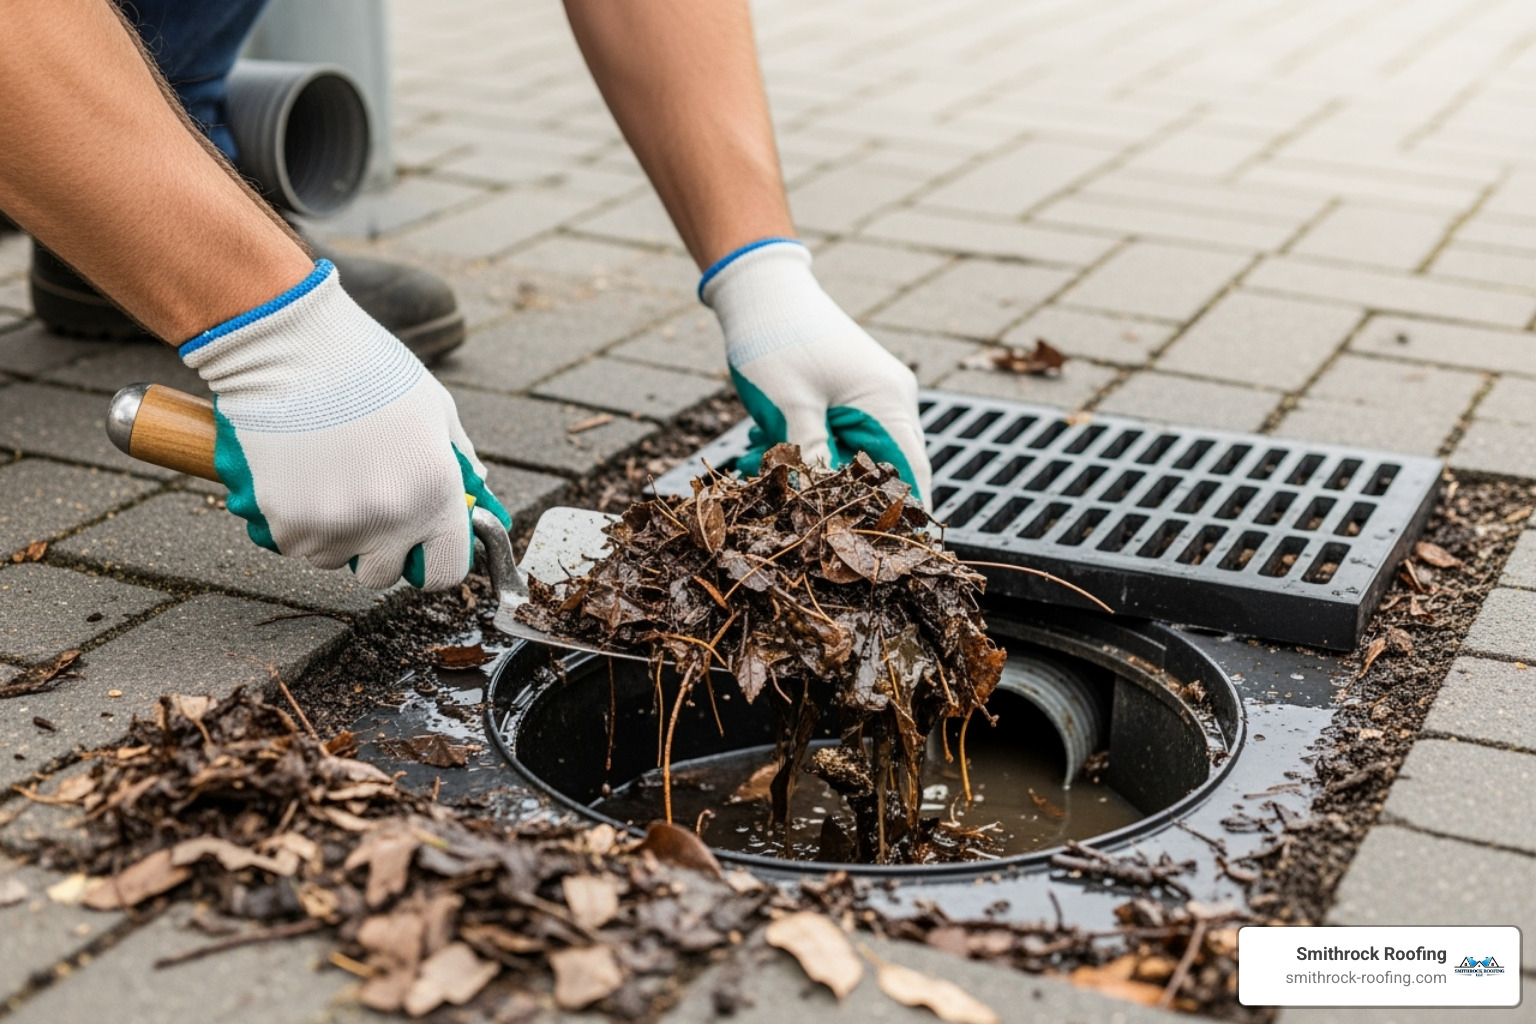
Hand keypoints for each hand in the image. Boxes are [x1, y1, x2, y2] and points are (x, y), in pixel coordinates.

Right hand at [181, 260, 507, 588]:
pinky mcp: (288, 521)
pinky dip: (295, 522)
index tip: (420, 547)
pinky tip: (300, 477)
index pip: (445, 572)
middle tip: (364, 505)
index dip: (432, 561)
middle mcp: (392, 517)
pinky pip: (295, 545)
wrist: (291, 347)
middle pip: (383, 575)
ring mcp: (337, 524)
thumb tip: (476, 492)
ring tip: (329, 479)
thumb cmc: (367, 368)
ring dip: (333, 534)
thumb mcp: (435, 408)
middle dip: (376, 550)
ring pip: (334, 561)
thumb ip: (458, 460)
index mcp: (437, 491)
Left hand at [702, 240, 930, 503]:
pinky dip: (803, 447)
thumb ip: (812, 461)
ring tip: (762, 461)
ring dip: (810, 469)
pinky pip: (832, 436)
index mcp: (889, 403)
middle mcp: (889, 401)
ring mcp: (868, 396)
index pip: (912, 476)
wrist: (759, 289)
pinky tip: (763, 443)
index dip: (902, 517)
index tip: (881, 551)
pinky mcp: (845, 394)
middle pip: (880, 471)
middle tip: (795, 510)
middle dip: (838, 494)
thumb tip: (820, 511)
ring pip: (849, 455)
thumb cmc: (776, 340)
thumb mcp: (790, 408)